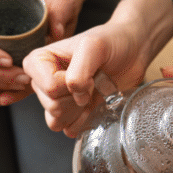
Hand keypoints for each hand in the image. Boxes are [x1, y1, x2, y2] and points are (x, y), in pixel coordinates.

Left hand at [0, 0, 85, 113]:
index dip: (19, 89)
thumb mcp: (65, 4)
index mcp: (51, 56)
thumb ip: (60, 16)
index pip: (35, 78)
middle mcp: (37, 61)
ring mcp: (25, 55)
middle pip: (17, 83)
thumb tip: (57, 29)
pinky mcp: (13, 47)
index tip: (4, 97)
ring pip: (5, 78)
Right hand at [23, 21, 145, 135]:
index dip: (68, 84)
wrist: (133, 53)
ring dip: (79, 110)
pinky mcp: (71, 116)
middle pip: (52, 106)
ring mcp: (57, 101)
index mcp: (39, 61)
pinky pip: (70, 130)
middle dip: (76, 97)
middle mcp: (43, 82)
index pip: (47, 87)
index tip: (83, 71)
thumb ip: (79, 68)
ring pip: (56, 122)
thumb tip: (74, 92)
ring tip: (92, 92)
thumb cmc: (112, 42)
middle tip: (91, 81)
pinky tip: (94, 104)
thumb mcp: (94, 45)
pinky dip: (86, 121)